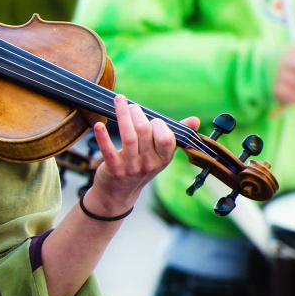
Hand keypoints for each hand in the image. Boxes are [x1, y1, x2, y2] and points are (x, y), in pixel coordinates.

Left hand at [84, 95, 198, 216]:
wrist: (118, 194)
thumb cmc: (141, 167)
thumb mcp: (160, 155)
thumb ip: (175, 136)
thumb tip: (196, 120)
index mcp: (163, 159)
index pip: (166, 139)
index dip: (159, 125)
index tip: (151, 119)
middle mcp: (149, 164)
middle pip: (144, 132)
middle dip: (136, 114)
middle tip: (131, 106)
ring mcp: (131, 167)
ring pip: (128, 137)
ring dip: (122, 116)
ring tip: (119, 101)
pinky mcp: (113, 169)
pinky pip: (108, 151)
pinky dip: (102, 137)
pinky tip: (98, 125)